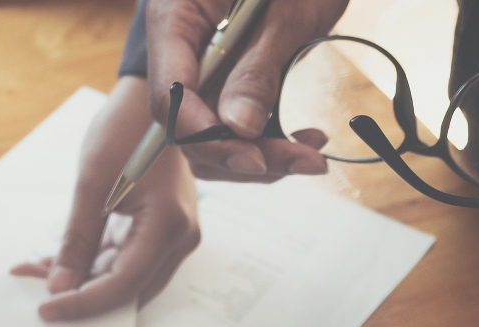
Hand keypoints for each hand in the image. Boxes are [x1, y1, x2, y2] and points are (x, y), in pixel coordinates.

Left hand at [13, 77, 200, 319]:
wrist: (153, 97)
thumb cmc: (128, 128)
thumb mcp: (93, 184)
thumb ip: (77, 240)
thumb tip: (59, 285)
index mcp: (168, 225)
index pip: (122, 285)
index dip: (82, 303)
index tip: (46, 308)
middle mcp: (180, 237)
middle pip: (128, 290)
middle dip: (80, 296)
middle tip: (36, 296)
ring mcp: (174, 235)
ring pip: (125, 279)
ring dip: (81, 280)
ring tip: (36, 271)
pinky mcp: (161, 229)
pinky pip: (125, 259)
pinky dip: (91, 263)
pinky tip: (56, 260)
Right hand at [148, 0, 341, 179]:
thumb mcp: (282, 12)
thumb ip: (256, 67)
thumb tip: (239, 127)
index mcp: (174, 19)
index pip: (169, 95)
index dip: (204, 133)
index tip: (251, 154)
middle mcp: (179, 52)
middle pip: (188, 127)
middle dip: (241, 153)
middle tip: (301, 160)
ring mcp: (202, 72)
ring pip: (209, 139)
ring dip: (258, 158)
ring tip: (310, 155)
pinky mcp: (226, 85)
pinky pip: (233, 129)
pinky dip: (266, 143)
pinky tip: (302, 140)